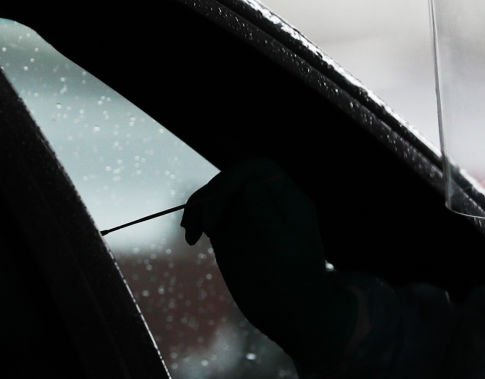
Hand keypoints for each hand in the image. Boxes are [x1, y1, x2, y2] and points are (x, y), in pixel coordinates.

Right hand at [181, 158, 357, 371]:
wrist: (295, 314)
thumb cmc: (294, 283)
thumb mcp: (282, 246)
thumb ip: (265, 213)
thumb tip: (248, 184)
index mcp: (287, 199)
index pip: (257, 170)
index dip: (233, 179)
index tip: (218, 207)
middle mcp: (267, 203)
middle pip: (233, 181)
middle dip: (213, 196)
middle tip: (202, 225)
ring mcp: (248, 217)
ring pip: (218, 196)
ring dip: (199, 206)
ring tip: (190, 231)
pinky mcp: (232, 234)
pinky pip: (211, 215)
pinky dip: (197, 220)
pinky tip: (190, 236)